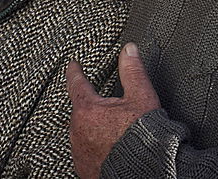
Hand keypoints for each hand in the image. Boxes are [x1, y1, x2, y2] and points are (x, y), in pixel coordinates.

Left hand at [66, 42, 160, 178]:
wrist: (145, 170)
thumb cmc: (142, 136)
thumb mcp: (141, 96)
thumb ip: (132, 71)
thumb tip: (129, 50)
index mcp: (88, 109)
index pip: (77, 84)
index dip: (75, 72)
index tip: (72, 66)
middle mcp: (78, 131)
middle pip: (80, 110)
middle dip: (90, 106)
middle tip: (105, 105)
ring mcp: (79, 152)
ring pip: (81, 132)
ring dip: (92, 128)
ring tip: (111, 129)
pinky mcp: (84, 169)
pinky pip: (85, 152)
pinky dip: (94, 146)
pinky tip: (109, 147)